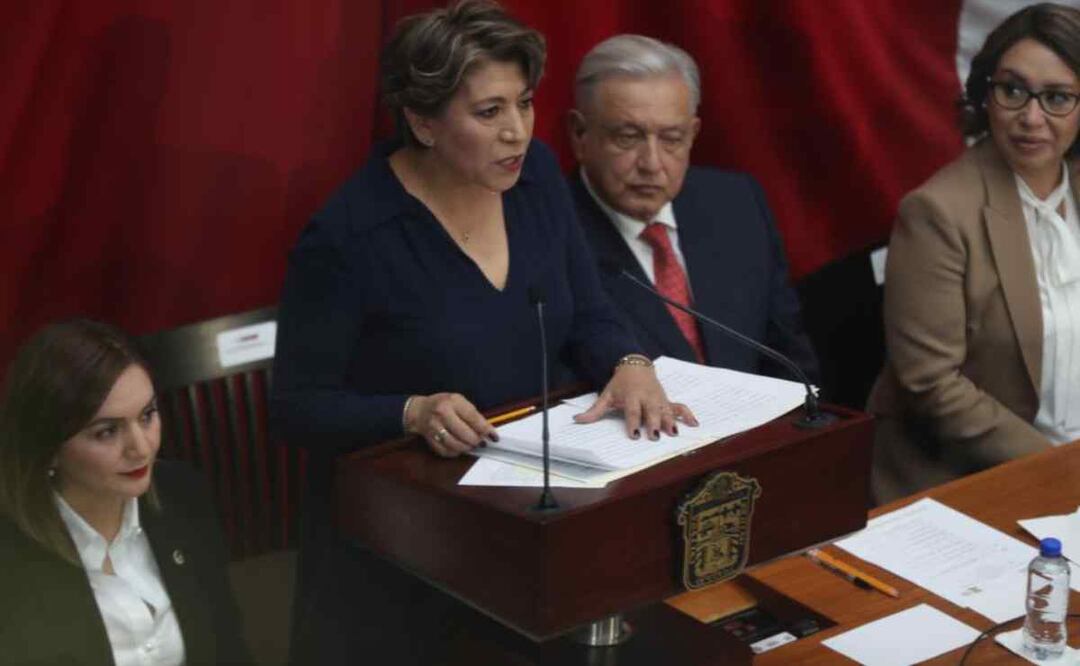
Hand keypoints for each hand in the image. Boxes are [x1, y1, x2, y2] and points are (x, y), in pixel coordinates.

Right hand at [405, 392, 496, 456]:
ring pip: (456, 445)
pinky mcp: (430, 440)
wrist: (420, 411)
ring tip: (471, 444)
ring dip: (468, 447)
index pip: (473, 418)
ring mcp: (434, 428)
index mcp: (452, 402)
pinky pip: (447, 451)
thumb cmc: (443, 404)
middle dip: (477, 440)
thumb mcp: (458, 401)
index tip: (494, 437)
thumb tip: (486, 430)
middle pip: (465, 434)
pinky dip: (456, 452)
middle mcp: (442, 414)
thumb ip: (472, 414)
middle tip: (481, 442)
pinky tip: (459, 447)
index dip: (486, 429)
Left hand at [574, 365, 697, 439]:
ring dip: (670, 422)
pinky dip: (687, 414)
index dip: (632, 423)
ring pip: (666, 411)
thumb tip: (577, 421)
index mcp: (631, 396)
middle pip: (651, 411)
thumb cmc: (620, 383)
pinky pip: (679, 407)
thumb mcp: (606, 395)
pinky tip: (694, 424)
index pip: (632, 411)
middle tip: (654, 436)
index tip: (633, 435)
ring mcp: (659, 398)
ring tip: (673, 433)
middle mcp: (647, 397)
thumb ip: (594, 411)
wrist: (635, 365)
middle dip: (653, 423)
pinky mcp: (666, 399)